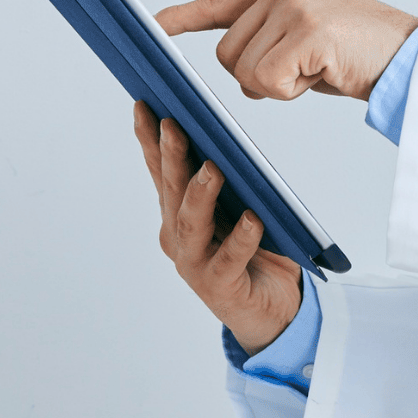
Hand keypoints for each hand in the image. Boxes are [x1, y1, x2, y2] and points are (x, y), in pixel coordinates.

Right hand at [132, 101, 300, 352]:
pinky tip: (252, 220)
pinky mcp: (221, 286)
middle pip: (172, 190)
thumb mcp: (237, 208)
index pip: (161, 172)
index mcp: (179, 215)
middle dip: (170, 155)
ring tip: (213, 168)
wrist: (272, 310)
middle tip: (173, 124)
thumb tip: (226, 139)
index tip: (145, 106)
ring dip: (200, 193)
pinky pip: (230, 258)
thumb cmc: (254, 253)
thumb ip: (228, 183)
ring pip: (192, 223)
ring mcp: (196, 263)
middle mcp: (180, 238)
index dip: (150, 140)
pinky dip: (241, 238)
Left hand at [156, 0, 417, 102]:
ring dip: (279, 86)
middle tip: (305, 70)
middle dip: (259, 77)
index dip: (181, 18)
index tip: (150, 27)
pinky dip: (291, 92)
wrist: (411, 57)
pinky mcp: (307, 30)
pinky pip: (267, 81)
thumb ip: (269, 39)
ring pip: (244, 71)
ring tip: (319, 69)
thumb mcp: (307, 36)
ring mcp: (295, 5)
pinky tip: (322, 74)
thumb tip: (237, 70)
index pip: (219, 3)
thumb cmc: (361, 54)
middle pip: (227, 55)